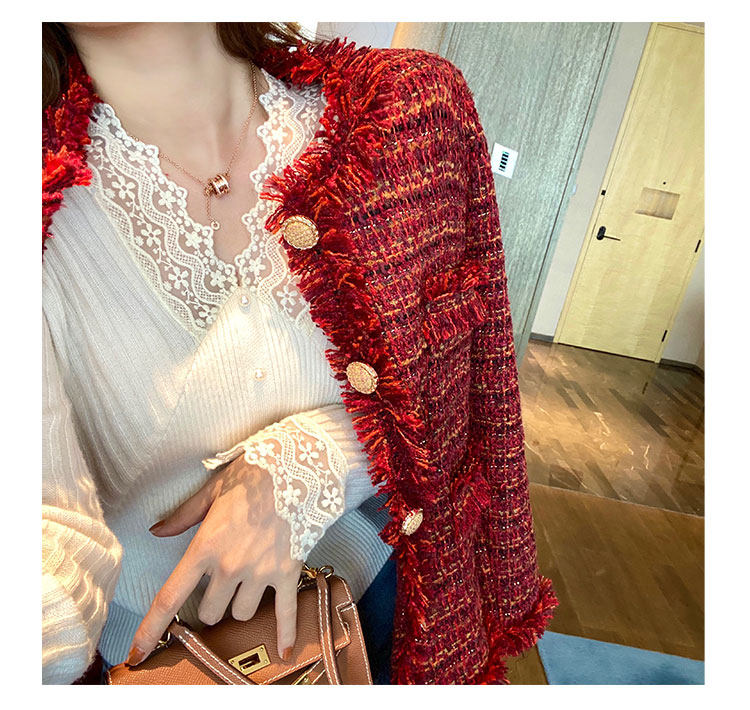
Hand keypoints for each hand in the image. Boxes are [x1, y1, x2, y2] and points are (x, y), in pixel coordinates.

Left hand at [126, 456, 301, 665]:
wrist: (299, 469)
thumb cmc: (254, 474)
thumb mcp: (213, 490)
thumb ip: (183, 516)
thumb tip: (156, 530)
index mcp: (205, 546)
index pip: (170, 597)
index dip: (150, 629)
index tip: (138, 653)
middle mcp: (230, 566)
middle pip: (211, 612)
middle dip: (212, 603)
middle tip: (220, 583)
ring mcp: (260, 572)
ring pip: (242, 613)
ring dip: (241, 604)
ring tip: (250, 582)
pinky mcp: (287, 573)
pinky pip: (285, 612)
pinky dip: (285, 633)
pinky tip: (284, 650)